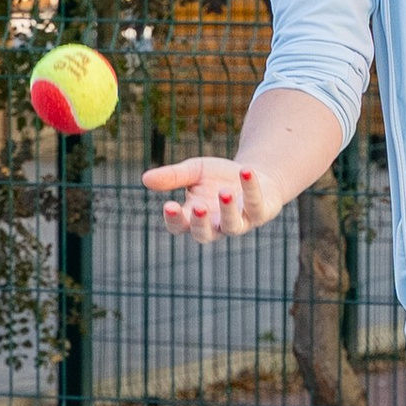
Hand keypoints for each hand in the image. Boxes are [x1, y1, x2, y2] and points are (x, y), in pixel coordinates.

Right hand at [144, 154, 277, 241]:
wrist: (251, 174)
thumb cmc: (217, 177)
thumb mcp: (193, 171)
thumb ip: (172, 177)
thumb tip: (145, 179)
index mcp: (194, 217)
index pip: (179, 226)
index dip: (174, 219)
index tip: (169, 204)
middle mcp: (216, 225)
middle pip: (204, 235)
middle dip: (201, 223)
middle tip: (198, 207)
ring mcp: (239, 222)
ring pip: (232, 226)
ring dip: (228, 210)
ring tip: (225, 191)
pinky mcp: (261, 213)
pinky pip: (255, 204)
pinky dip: (251, 187)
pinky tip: (246, 170)